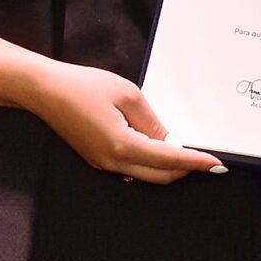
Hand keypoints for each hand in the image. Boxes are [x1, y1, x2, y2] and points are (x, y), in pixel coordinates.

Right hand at [25, 61, 223, 182]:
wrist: (44, 90)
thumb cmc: (83, 86)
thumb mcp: (127, 94)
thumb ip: (152, 121)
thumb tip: (168, 140)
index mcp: (123, 146)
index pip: (169, 159)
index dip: (195, 161)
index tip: (215, 163)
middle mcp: (113, 162)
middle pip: (159, 175)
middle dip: (185, 169)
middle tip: (206, 160)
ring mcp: (103, 164)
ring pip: (145, 174)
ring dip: (168, 166)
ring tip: (187, 153)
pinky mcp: (98, 159)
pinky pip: (131, 168)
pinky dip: (151, 162)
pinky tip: (159, 148)